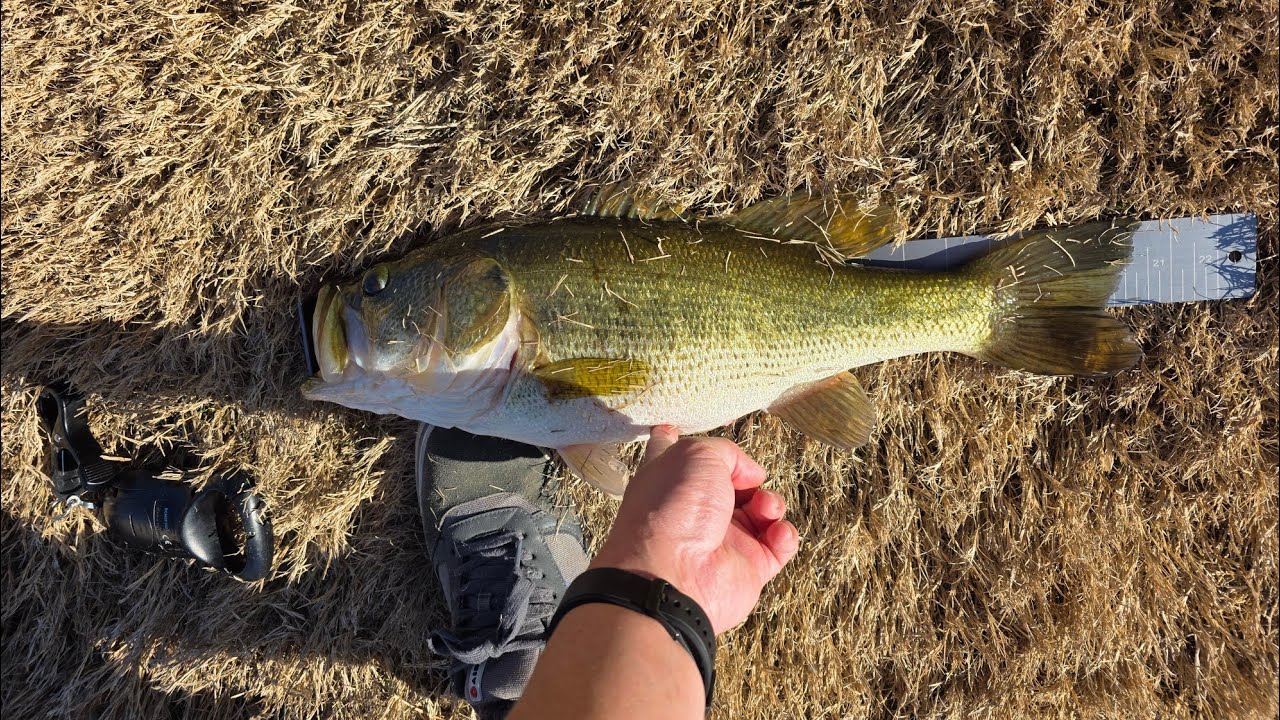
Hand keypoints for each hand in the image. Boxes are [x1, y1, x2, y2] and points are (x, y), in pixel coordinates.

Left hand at [590, 425, 800, 633]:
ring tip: (764, 507)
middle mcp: (696, 508)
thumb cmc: (674, 506)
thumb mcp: (697, 454)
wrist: (675, 573)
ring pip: (761, 511)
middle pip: (731, 483)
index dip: (671, 437)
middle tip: (748, 480)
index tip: (669, 427)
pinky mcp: (750, 567)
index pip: (670, 452)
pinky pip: (778, 546)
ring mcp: (725, 539)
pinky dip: (784, 535)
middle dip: (748, 476)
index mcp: (672, 478)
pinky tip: (776, 531)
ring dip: (771, 503)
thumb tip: (751, 476)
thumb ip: (728, 453)